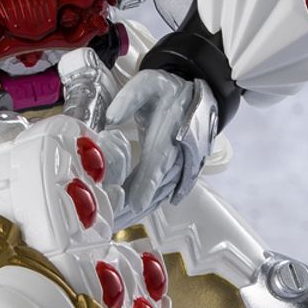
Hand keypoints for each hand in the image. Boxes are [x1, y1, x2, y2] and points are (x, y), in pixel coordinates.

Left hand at [106, 70, 217, 224]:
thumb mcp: (146, 84)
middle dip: (135, 206)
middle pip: (158, 187)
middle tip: (111, 223)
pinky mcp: (184, 168)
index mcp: (169, 133)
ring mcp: (184, 163)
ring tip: (118, 223)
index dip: (145, 185)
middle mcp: (179, 153)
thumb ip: (128, 100)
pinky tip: (137, 213)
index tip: (132, 203)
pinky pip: (169, 189)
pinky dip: (153, 202)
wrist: (197, 92)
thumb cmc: (167, 89)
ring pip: (163, 192)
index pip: (157, 165)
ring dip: (143, 209)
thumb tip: (110, 120)